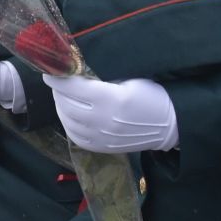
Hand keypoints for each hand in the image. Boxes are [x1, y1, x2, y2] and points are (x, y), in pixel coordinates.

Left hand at [41, 74, 178, 153]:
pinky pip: (76, 137)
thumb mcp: (130, 79)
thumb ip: (102, 78)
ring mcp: (103, 138)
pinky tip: (70, 114)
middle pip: (67, 105)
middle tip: (58, 82)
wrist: (169, 125)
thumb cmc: (152, 95)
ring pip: (68, 122)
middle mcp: (104, 121)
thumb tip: (76, 73)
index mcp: (112, 99)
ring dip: (61, 107)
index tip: (50, 72)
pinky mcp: (103, 148)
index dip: (58, 79)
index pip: (74, 88)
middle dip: (58, 92)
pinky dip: (69, 123)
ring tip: (63, 96)